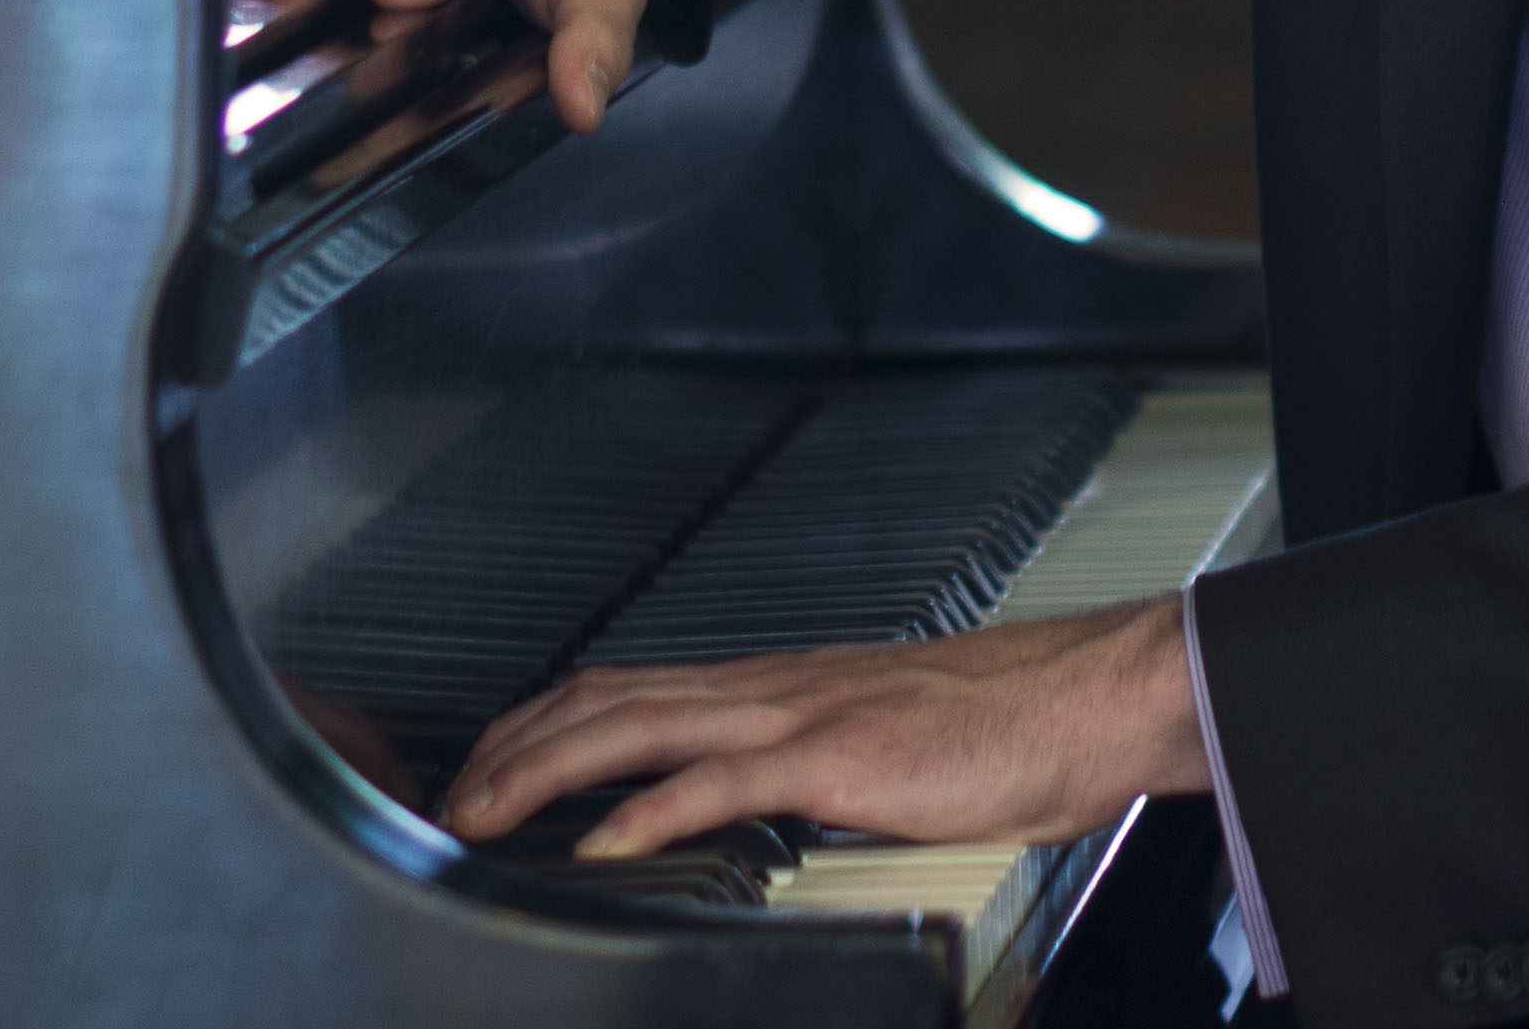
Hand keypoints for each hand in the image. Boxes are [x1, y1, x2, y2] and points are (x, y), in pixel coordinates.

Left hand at [442, 599, 1211, 861]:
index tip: (483, 766)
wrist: (1088, 696)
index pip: (633, 687)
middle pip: (609, 697)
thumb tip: (758, 808)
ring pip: (641, 724)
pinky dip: (651, 808)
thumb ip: (814, 767)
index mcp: (786, 684)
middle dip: (511, 746)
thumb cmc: (1008, 724)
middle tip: (441, 799)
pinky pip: (725, 781)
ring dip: (545, 770)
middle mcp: (778, 684)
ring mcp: (804, 712)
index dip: (544, 724)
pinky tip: (603, 845)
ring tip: (478, 817)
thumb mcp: (886, 743)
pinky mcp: (840, 755)